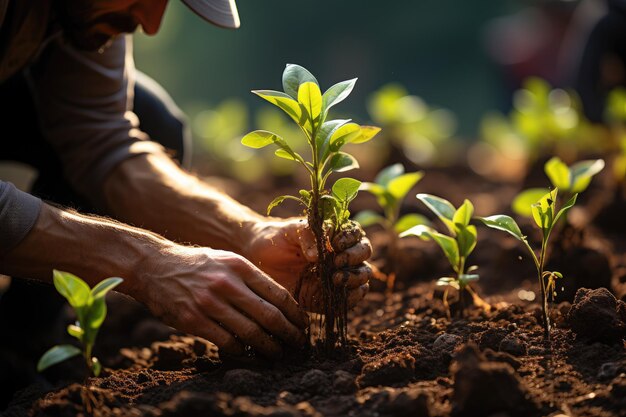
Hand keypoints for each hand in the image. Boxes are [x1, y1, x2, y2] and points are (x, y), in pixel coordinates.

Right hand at [133, 245, 308, 358]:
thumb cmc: (196, 265)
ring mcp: (209, 302)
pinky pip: (226, 341)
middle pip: (269, 315)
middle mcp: (227, 283)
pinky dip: (242, 350)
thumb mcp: (226, 260)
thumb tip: (279, 302)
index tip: (304, 324)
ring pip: (250, 332)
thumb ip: (250, 278)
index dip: (295, 313)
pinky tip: (248, 352)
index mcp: (240, 266)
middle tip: (298, 343)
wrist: (154, 266)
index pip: (278, 293)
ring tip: (278, 353)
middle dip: (289, 333)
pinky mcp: (193, 320)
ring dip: (269, 346)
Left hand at [242, 218, 371, 311]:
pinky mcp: (324, 298)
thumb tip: (317, 256)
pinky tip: (342, 296)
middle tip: (336, 262)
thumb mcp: (289, 231)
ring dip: (355, 279)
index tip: (336, 244)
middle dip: (355, 260)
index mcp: (334, 236)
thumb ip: (307, 236)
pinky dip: (350, 301)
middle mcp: (339, 257)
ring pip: (361, 279)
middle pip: (364, 256)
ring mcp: (334, 278)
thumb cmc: (274, 238)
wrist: (255, 257)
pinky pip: (347, 303)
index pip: (356, 235)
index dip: (352, 240)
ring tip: (336, 279)